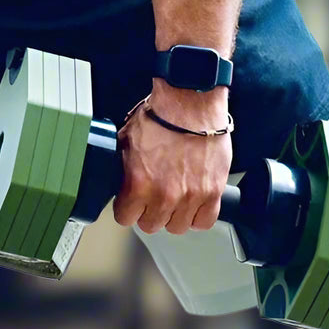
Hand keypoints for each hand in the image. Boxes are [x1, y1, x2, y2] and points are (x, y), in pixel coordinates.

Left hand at [113, 91, 232, 234]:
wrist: (191, 102)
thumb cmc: (161, 114)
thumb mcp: (127, 139)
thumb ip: (121, 166)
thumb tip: (116, 177)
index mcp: (139, 183)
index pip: (125, 217)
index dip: (126, 208)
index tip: (130, 202)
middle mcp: (164, 195)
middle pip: (151, 225)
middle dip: (148, 212)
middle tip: (152, 197)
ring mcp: (190, 196)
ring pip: (177, 227)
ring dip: (173, 215)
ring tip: (173, 198)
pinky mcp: (213, 192)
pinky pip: (204, 221)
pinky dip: (197, 215)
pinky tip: (192, 203)